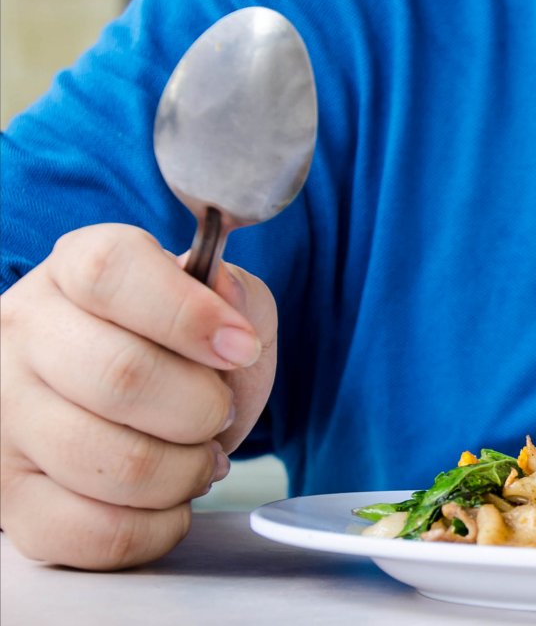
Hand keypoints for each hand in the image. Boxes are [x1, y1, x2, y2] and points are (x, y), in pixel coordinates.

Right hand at [0, 224, 276, 569]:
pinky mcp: (12, 498)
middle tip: (219, 413)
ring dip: (187, 471)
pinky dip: (160, 526)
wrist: (121, 408)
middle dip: (203, 408)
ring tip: (197, 457)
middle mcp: (22, 337)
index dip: (189, 315)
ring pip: (115, 464)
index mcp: (72, 273)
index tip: (241, 348)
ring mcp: (6, 420)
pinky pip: (99, 532)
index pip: (112, 273)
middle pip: (121, 376)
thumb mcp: (219, 305)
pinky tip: (170, 499)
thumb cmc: (173, 351)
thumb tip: (227, 297)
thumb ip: (237, 295)